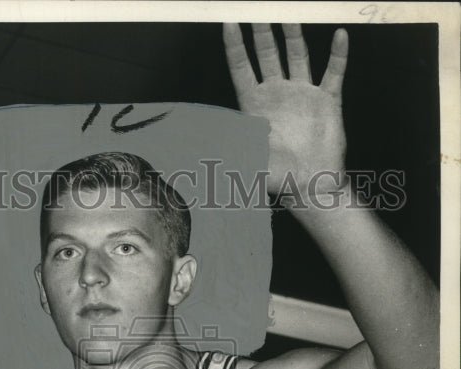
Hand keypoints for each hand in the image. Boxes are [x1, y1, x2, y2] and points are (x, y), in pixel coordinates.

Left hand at [223, 23, 347, 199]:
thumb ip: (225, 148)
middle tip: (258, 7)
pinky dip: (338, 54)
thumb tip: (194, 148)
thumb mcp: (245, 160)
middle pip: (267, 53)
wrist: (310, 185)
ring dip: (293, 33)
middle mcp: (278, 94)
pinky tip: (339, 35)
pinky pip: (333, 72)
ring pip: (297, 55)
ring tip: (290, 11)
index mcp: (255, 105)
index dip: (235, 45)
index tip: (229, 22)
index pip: (241, 68)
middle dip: (262, 30)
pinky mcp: (327, 100)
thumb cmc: (277, 177)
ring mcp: (303, 93)